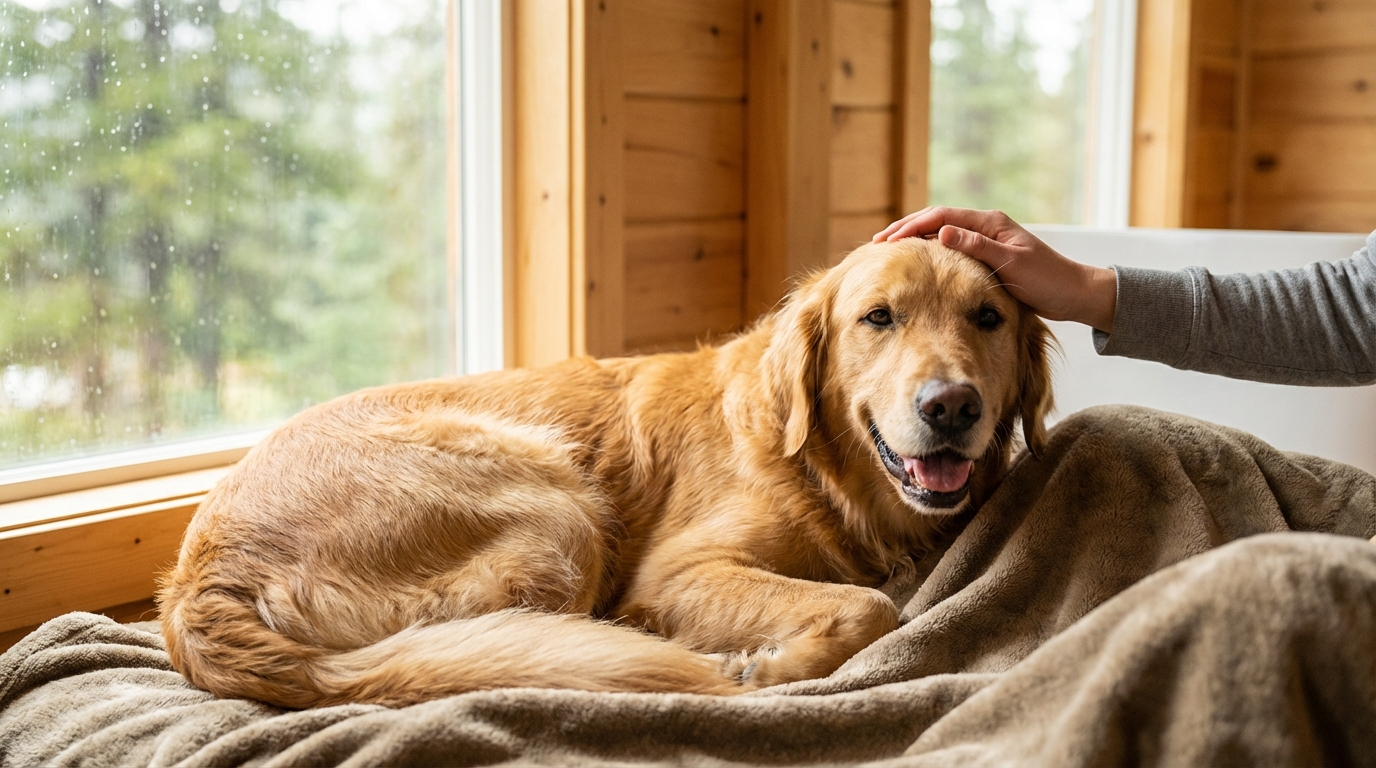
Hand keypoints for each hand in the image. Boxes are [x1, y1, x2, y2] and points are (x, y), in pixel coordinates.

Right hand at [873, 207, 1117, 332]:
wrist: (1074, 294)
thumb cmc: (1047, 280)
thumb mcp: (1011, 264)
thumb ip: (976, 247)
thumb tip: (941, 231)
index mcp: (990, 223)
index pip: (941, 216)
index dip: (911, 226)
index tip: (887, 240)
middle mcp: (987, 227)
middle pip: (937, 220)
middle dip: (906, 230)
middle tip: (877, 243)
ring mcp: (987, 240)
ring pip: (942, 233)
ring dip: (916, 239)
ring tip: (890, 251)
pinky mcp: (988, 256)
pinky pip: (952, 249)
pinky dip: (930, 251)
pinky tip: (918, 263)